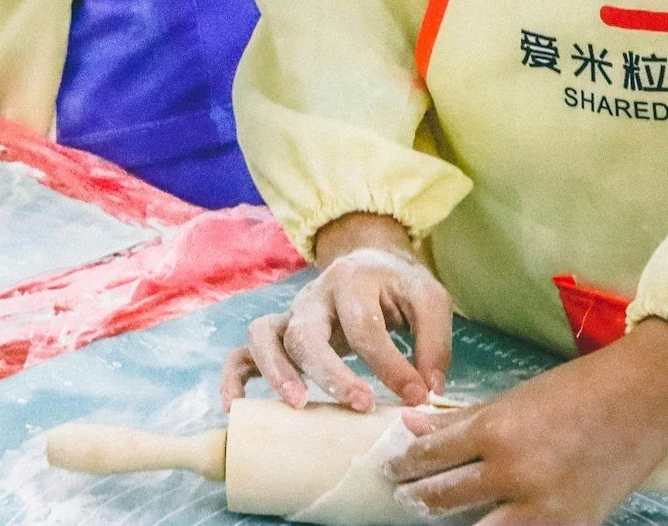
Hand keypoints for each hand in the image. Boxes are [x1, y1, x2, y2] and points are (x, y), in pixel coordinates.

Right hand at [223, 215, 453, 411]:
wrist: (367, 261)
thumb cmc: (398, 287)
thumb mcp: (429, 300)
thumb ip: (434, 342)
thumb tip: (427, 389)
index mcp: (351, 282)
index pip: (365, 327)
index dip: (390, 366)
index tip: (417, 396)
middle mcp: (312, 298)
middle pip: (307, 333)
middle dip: (330, 373)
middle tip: (360, 404)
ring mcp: (289, 316)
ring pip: (264, 336)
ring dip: (277, 371)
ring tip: (299, 405)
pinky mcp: (276, 335)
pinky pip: (241, 352)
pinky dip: (233, 377)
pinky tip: (238, 406)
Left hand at [386, 320, 667, 524]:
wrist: (647, 397)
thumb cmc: (580, 388)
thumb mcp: (514, 397)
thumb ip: (461, 417)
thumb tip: (413, 426)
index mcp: (497, 430)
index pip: (431, 455)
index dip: (405, 464)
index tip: (391, 468)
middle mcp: (515, 471)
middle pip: (445, 496)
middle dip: (417, 497)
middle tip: (402, 495)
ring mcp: (544, 506)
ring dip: (448, 520)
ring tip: (431, 513)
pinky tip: (484, 521)